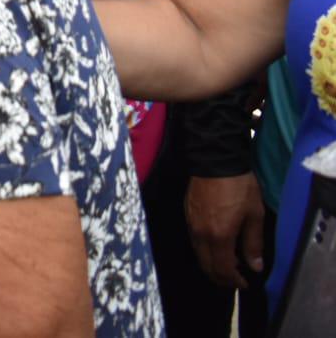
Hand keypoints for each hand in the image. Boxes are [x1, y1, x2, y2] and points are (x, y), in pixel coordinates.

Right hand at [185, 173, 265, 288]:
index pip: (223, 269)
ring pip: (199, 254)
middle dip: (221, 277)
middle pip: (207, 265)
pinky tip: (217, 246)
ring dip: (212, 264)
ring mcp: (191, 225)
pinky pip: (195, 242)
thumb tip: (255, 266)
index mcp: (219, 236)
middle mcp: (201, 234)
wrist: (215, 159)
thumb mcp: (254, 215)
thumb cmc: (239, 187)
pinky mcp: (187, 215)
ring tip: (229, 264)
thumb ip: (253, 243)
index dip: (234, 280)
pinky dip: (206, 251)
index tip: (245, 283)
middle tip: (235, 279)